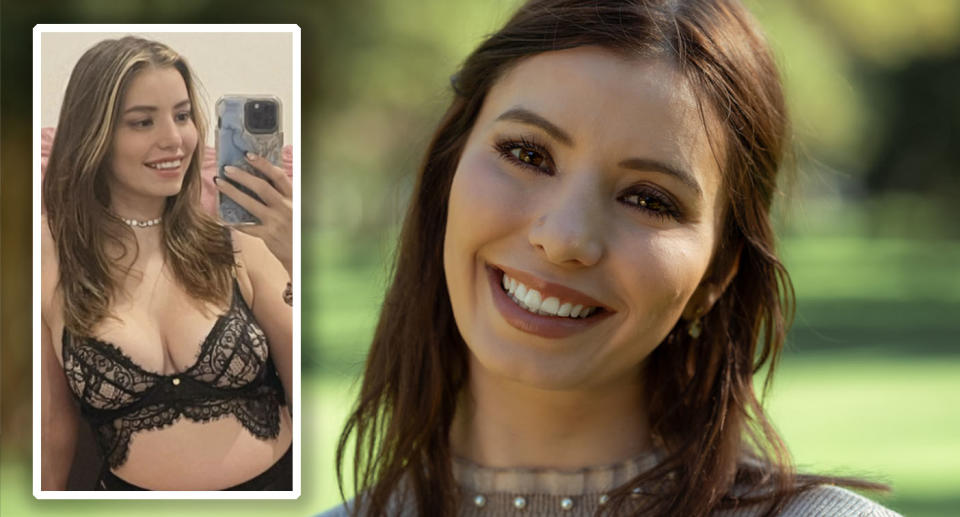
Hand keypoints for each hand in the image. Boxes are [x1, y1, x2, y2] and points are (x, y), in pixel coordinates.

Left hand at [215, 152, 292, 276]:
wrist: (302, 253)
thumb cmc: (296, 228)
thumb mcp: (296, 207)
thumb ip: (282, 195)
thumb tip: (260, 178)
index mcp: (293, 197)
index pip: (278, 176)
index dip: (263, 164)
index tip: (248, 155)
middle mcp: (286, 207)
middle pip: (261, 187)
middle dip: (242, 176)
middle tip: (227, 168)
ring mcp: (276, 221)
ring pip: (250, 204)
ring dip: (232, 192)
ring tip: (219, 183)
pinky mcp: (268, 235)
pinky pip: (247, 227)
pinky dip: (234, 222)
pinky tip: (223, 216)